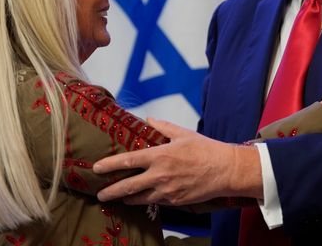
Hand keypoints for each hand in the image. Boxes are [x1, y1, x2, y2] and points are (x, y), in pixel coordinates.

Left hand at [93, 119, 262, 204]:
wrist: (225, 170)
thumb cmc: (205, 149)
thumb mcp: (183, 133)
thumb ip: (163, 126)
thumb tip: (149, 119)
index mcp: (160, 156)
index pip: (128, 161)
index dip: (110, 165)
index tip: (97, 168)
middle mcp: (160, 175)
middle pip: (128, 187)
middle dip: (111, 191)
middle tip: (100, 194)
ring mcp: (167, 191)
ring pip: (139, 198)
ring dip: (126, 199)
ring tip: (118, 198)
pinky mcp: (175, 201)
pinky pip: (155, 202)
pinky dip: (145, 200)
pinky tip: (141, 199)